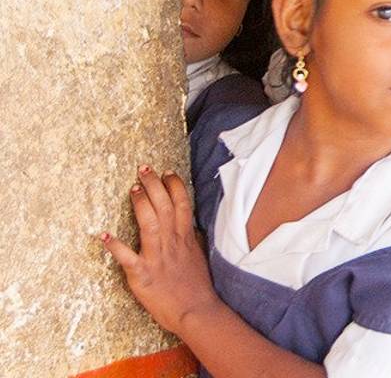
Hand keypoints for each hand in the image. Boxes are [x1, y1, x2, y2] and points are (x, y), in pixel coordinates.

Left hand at [102, 165, 219, 334]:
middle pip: (165, 207)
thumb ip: (190, 237)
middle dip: (155, 185)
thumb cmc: (197, 286)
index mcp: (186, 238)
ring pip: (150, 224)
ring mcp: (157, 258)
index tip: (166, 172)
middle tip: (144, 168)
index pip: (182, 204)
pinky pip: (127, 259)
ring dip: (142, 204)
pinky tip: (103, 235)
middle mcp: (172, 243)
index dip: (174, 186)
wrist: (196, 311)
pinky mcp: (142, 275)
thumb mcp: (198, 255)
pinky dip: (115, 247)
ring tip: (133, 188)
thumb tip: (188, 223)